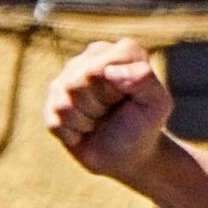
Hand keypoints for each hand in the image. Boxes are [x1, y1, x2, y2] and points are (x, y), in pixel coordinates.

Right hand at [48, 39, 178, 180]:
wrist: (130, 155)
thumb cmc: (145, 125)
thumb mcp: (156, 104)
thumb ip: (144, 80)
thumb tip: (109, 71)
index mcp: (118, 51)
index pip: (98, 67)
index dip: (114, 91)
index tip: (127, 98)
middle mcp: (89, 59)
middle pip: (77, 83)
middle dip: (98, 106)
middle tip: (112, 110)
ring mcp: (65, 81)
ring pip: (64, 103)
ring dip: (85, 121)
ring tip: (99, 119)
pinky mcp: (51, 106)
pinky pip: (55, 122)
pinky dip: (74, 135)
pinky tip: (85, 131)